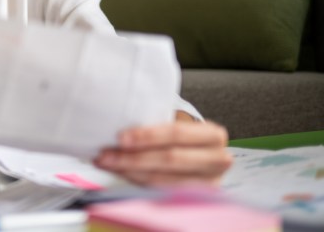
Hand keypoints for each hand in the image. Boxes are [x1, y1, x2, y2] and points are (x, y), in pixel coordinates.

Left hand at [93, 119, 232, 186]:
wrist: (200, 156)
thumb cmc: (182, 138)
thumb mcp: (178, 125)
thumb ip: (158, 124)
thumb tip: (119, 124)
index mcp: (212, 136)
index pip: (177, 134)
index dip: (148, 136)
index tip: (120, 138)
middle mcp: (217, 161)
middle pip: (170, 159)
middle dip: (133, 157)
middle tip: (106, 155)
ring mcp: (208, 184)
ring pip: (163, 179)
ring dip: (129, 172)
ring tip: (107, 164)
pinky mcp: (195, 200)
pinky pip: (160, 192)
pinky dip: (136, 182)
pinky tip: (120, 174)